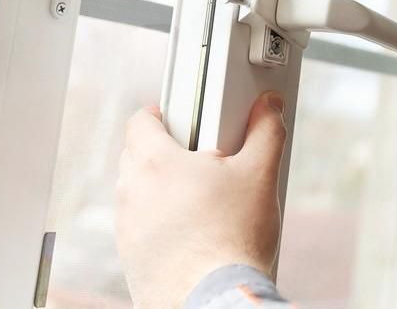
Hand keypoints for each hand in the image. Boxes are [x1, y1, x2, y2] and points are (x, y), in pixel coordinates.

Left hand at [115, 91, 286, 307]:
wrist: (214, 300)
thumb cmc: (233, 238)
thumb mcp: (260, 175)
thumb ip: (266, 131)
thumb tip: (269, 107)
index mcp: (155, 163)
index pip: (139, 122)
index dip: (159, 115)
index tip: (180, 120)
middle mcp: (131, 192)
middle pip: (135, 155)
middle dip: (162, 151)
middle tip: (199, 159)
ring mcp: (127, 228)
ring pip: (136, 192)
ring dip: (158, 189)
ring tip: (199, 199)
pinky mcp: (130, 258)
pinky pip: (138, 227)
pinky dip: (157, 222)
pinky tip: (191, 233)